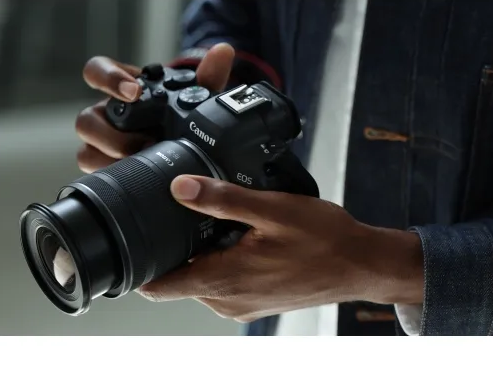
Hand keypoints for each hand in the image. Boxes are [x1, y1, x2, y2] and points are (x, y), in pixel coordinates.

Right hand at [75, 43, 235, 172]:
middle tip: (144, 143)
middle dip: (112, 135)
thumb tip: (223, 51)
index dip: (108, 79)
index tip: (133, 92)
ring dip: (112, 159)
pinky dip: (110, 175)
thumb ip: (208, 76)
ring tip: (141, 163)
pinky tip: (134, 179)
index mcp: (123, 88)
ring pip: (85, 150)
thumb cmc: (181, 115)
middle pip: (86, 120)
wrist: (182, 145)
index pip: (97, 70)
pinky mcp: (103, 165)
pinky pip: (92, 172)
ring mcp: (102, 142)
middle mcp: (106, 114)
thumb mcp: (196, 97)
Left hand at [138, 175, 423, 322]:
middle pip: (179, 279)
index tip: (131, 244)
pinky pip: (223, 284)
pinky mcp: (255, 303)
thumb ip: (222, 198)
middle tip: (179, 215)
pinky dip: (221, 263)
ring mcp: (242, 305)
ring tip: (213, 223)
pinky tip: (238, 238)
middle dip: (173, 250)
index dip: (139, 268)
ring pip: (201, 280)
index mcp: (225, 279)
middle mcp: (228, 300)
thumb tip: (180, 187)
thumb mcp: (271, 209)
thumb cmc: (324, 239)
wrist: (361, 265)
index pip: (160, 287)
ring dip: (200, 254)